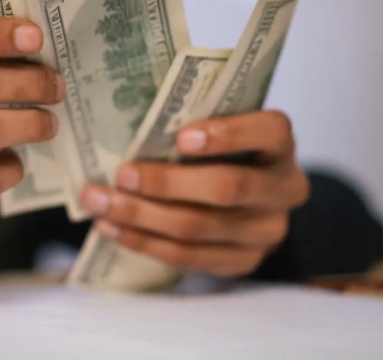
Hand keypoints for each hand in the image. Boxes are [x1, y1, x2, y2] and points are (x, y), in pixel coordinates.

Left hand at [80, 111, 309, 277]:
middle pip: (227, 188)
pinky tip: (111, 227)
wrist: (248, 202)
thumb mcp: (219, 127)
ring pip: (198, 227)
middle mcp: (283, 189)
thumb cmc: (221, 151)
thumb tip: (124, 119)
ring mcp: (267, 231)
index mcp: (279, 145)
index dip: (228, 135)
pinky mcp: (242, 262)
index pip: (270, 132)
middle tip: (122, 174)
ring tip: (99, 202)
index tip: (181, 137)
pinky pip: (187, 256)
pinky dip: (143, 241)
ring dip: (140, 215)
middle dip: (166, 182)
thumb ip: (191, 121)